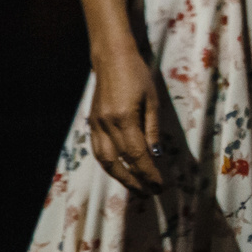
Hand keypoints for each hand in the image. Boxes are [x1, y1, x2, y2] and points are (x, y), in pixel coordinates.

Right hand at [88, 42, 169, 194]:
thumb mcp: (152, 101)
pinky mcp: (92, 123)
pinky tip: (119, 170)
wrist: (112, 59)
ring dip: (119, 177)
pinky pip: (97, 150)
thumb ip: (152, 129)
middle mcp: (106, 125)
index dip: (148, 173)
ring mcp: (96, 125)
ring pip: (104, 160)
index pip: (136, 155)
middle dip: (134, 181)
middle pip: (118, 163)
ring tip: (136, 186)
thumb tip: (155, 155)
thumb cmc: (138, 76)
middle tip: (150, 192)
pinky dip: (109, 164)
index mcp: (123, 119)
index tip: (160, 185)